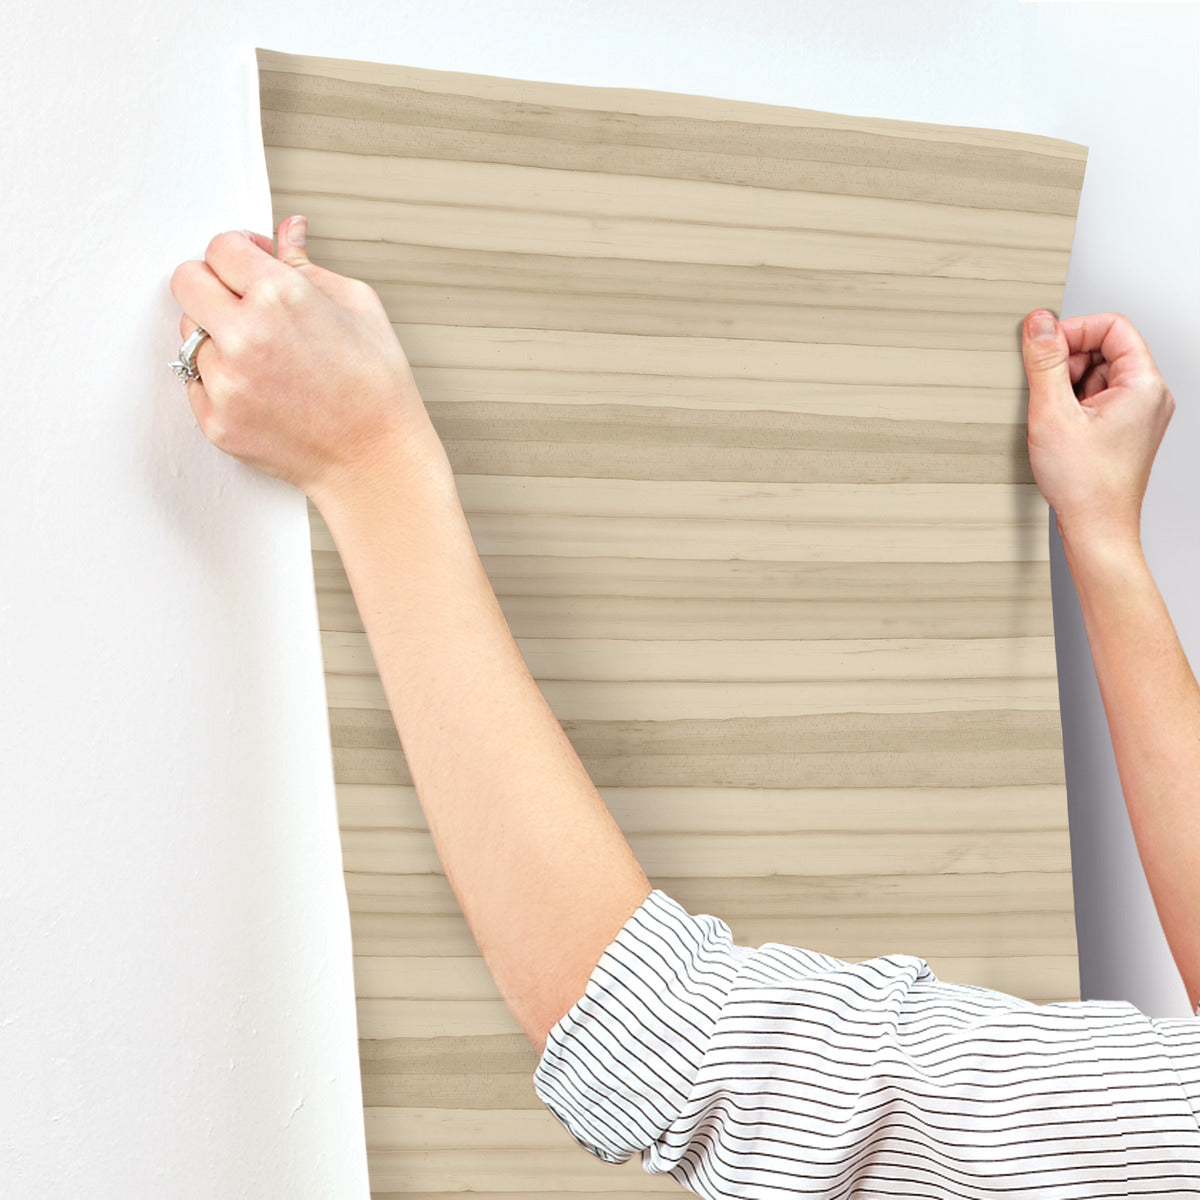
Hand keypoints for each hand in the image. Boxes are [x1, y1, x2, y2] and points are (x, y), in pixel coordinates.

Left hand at [168, 215, 442, 506]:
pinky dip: (220, 381)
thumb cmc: (377, 387)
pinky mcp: (216, 420)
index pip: (220, 247)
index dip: (238, 252)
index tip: (250, 265)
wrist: (377, 460)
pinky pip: (195, 383)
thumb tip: (287, 231)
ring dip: (216, 337)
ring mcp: (225, 382)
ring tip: (263, 357)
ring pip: (189, 335)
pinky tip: (261, 389)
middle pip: (186, 281)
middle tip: (243, 303)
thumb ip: (308, 264)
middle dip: (213, 284)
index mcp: (280, 295)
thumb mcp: (358, 307)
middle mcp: (244, 335)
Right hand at [1021, 308, 1174, 549]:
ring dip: (1067, 387)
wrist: (1097, 529)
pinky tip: (1060, 431)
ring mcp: (1139, 415)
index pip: (1112, 327)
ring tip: (1054, 419)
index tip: (1044, 348)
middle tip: (1045, 391)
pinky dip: (1073, 407)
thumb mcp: (1052, 413)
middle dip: (1068, 362)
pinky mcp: (1125, 431)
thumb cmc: (1085, 485)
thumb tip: (1039, 322)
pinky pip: (1097, 400)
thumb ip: (1044, 362)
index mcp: (1143, 385)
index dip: (1074, 331)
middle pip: (1105, 350)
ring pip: (1098, 376)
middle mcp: (1149, 396)